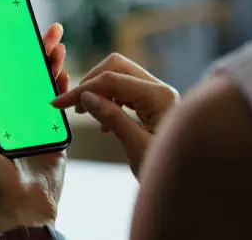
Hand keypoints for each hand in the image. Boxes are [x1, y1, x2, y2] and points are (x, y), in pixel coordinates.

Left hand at [0, 23, 68, 239]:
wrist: (21, 208)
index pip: (0, 77)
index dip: (5, 54)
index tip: (9, 31)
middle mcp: (14, 115)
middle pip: (26, 75)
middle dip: (35, 50)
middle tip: (44, 29)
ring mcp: (36, 122)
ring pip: (45, 85)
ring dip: (51, 63)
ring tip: (57, 42)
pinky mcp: (56, 133)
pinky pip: (61, 104)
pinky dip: (63, 86)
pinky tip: (64, 70)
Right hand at [52, 53, 178, 177]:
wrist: (193, 185)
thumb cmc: (169, 170)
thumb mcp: (136, 147)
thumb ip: (112, 118)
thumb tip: (86, 97)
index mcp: (158, 96)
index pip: (111, 80)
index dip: (81, 90)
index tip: (58, 104)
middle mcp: (160, 89)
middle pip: (116, 67)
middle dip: (91, 82)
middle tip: (74, 106)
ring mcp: (159, 95)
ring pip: (120, 76)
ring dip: (99, 91)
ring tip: (87, 115)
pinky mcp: (155, 103)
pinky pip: (126, 90)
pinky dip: (110, 100)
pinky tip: (105, 124)